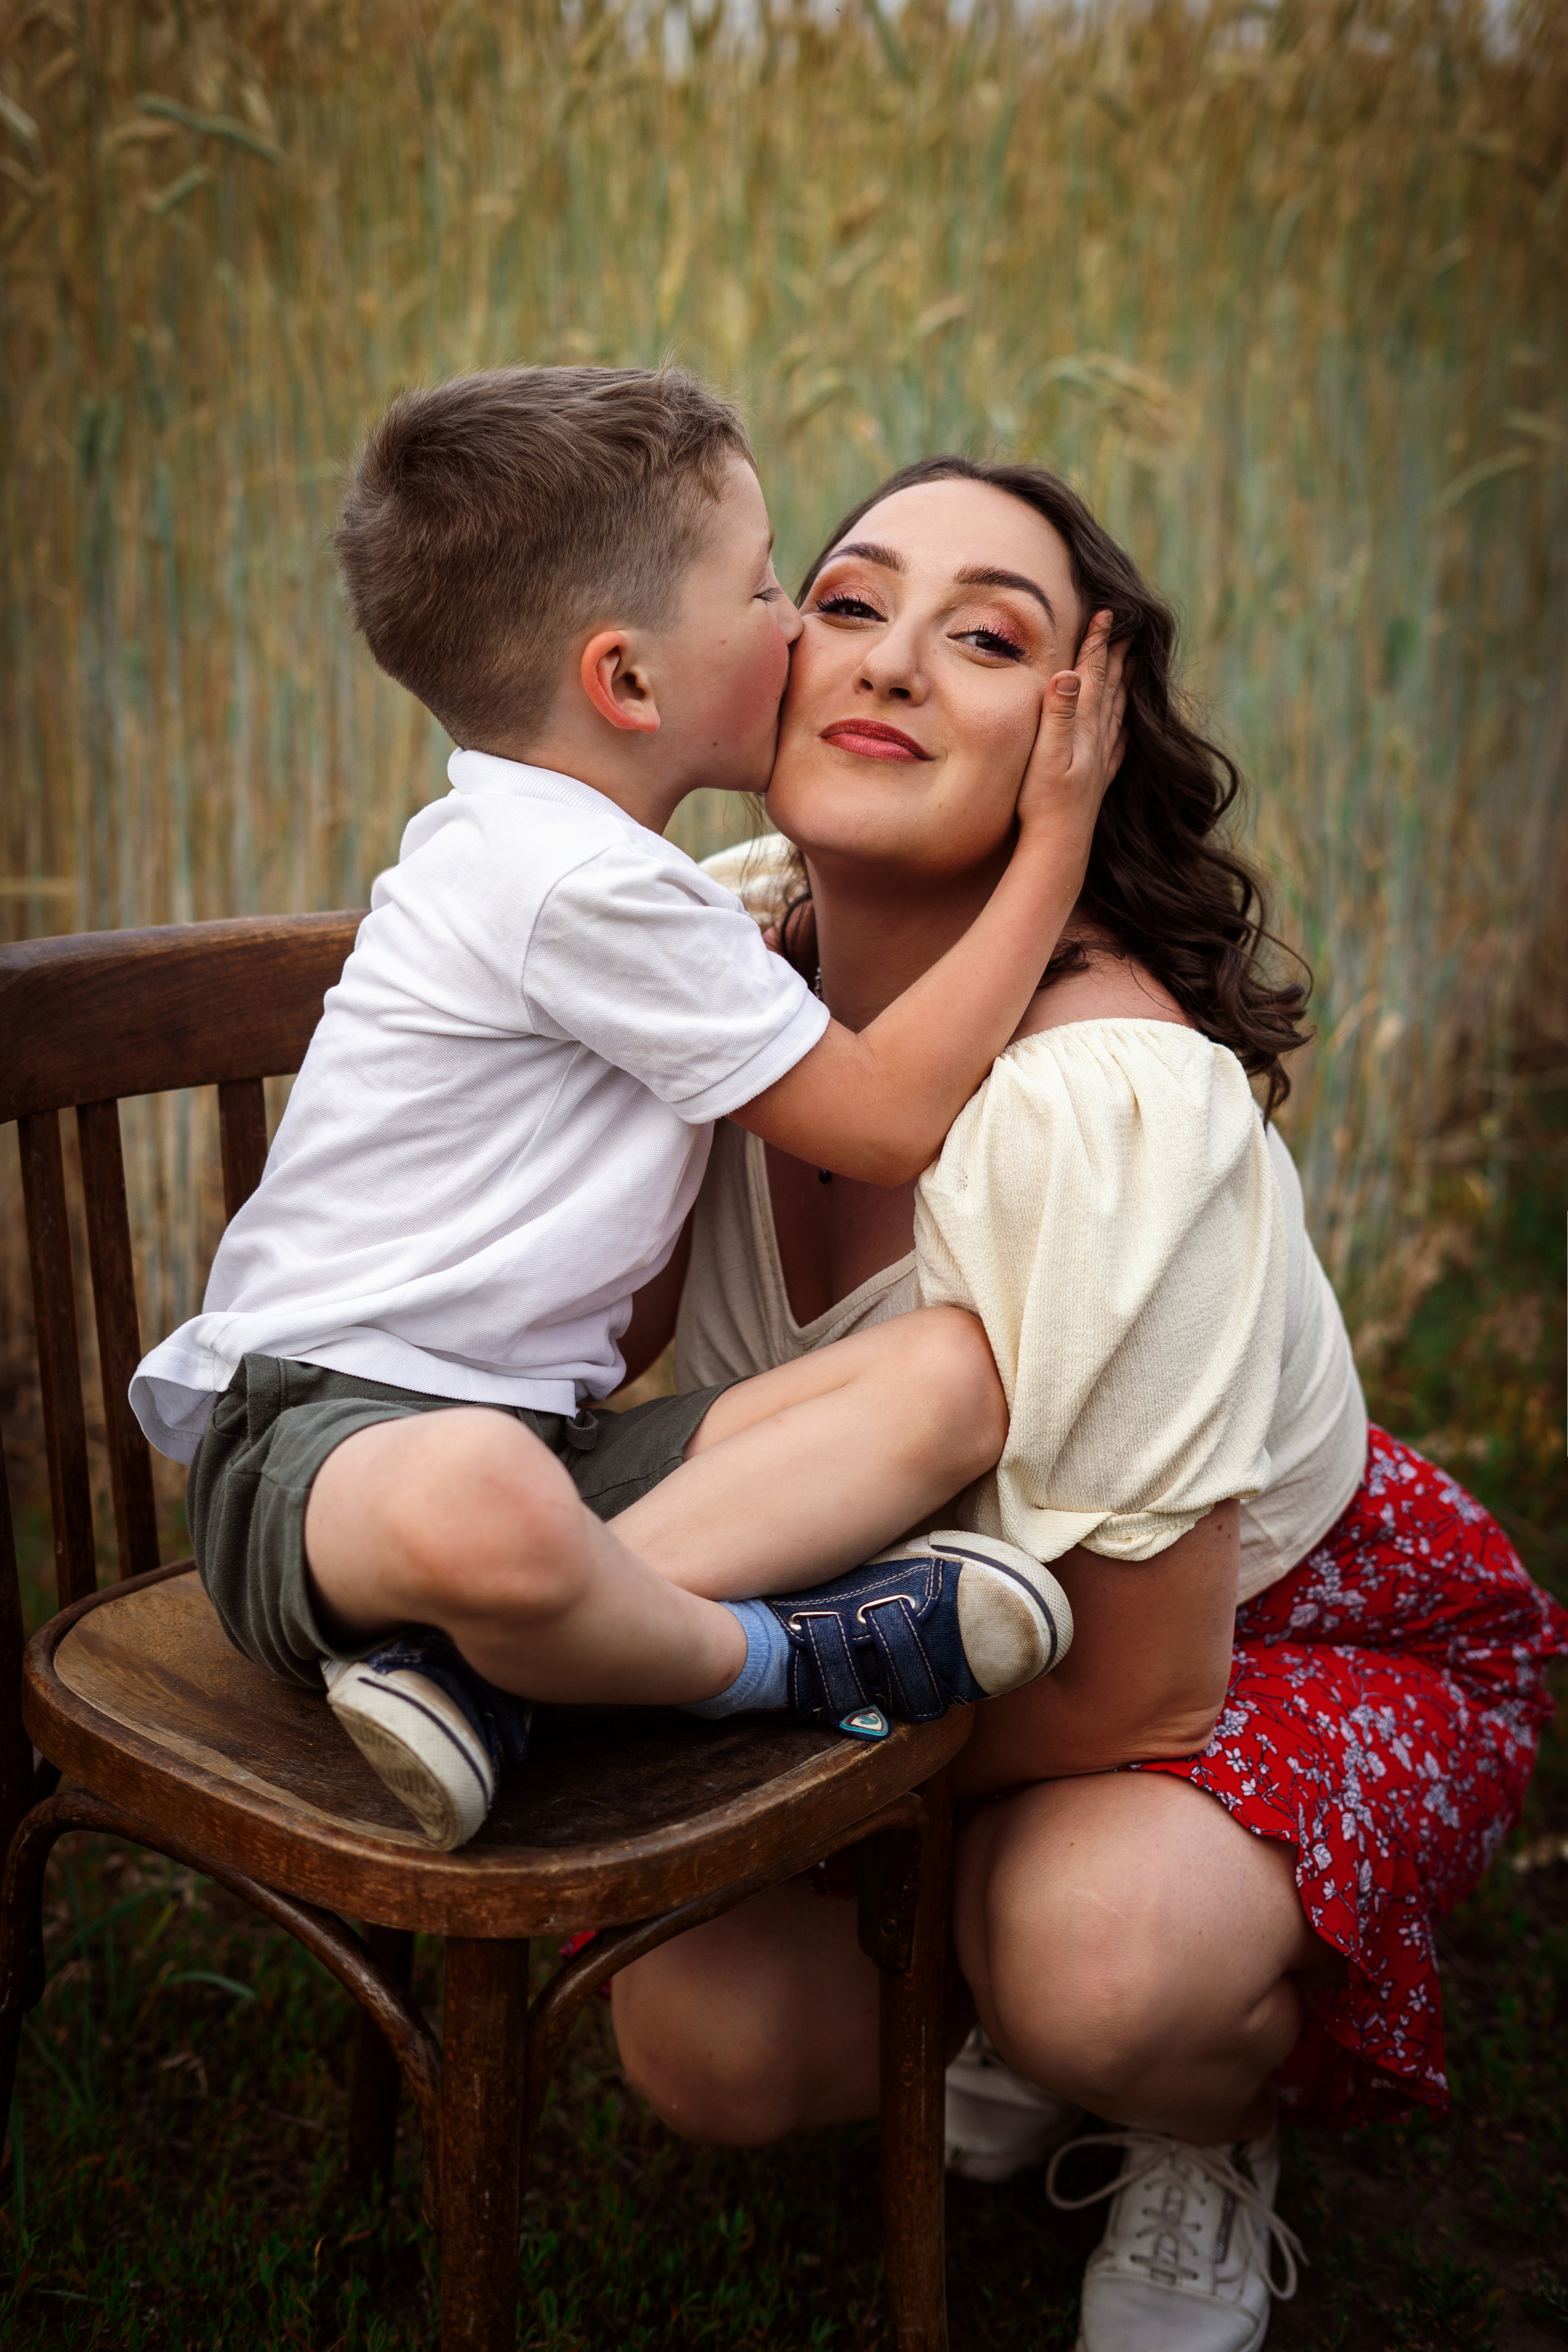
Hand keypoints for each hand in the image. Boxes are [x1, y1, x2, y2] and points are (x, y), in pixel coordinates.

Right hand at [1013, 610, 1129, 845]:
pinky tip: (1128, 723)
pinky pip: (1119, 740)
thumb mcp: (1046, 754)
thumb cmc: (1044, 802)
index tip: (1107, 613)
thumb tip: (1068, 673)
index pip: (1092, 675)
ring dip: (1124, 682)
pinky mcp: (1099, 777)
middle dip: (1116, 654)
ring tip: (1133, 661)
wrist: (1059, 845)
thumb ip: (1058, 713)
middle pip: (1111, 686)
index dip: (1098, 643)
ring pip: (1118, 709)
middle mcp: (1098, 739)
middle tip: (1129, 626)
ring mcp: (1101, 758)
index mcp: (1084, 728)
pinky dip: (1125, 722)